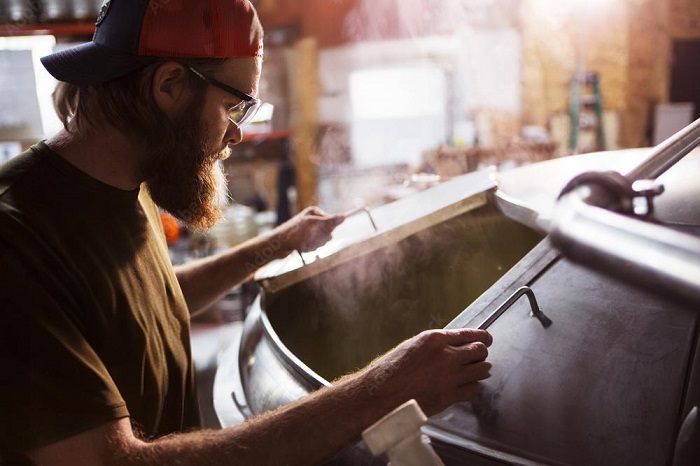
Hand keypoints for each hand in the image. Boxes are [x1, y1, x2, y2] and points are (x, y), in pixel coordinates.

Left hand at [272, 206, 344, 254]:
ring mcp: (310, 230)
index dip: (327, 230)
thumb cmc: (293, 233)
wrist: (276, 245)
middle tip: (309, 239)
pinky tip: (301, 247)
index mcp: (315, 212)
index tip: (319, 234)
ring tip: (303, 244)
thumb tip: (344, 216)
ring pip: (322, 241)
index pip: (331, 221)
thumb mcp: (312, 225)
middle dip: (320, 239)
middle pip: (328, 233)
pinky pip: (315, 245)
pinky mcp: (306, 238)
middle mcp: (313, 219)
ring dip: (314, 245)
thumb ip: (328, 222)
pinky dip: (310, 248)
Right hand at [361, 328, 491, 415]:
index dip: (481, 337)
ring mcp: (450, 376)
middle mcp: (445, 355)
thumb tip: (449, 346)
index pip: (469, 333)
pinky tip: (465, 388)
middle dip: (480, 353)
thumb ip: (432, 346)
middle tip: (478, 357)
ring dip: (480, 370)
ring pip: (482, 369)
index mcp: (434, 339)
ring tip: (474, 372)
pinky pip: (474, 390)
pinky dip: (472, 388)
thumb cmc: (387, 372)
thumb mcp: (410, 347)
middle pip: (480, 350)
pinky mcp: (449, 396)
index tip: (486, 339)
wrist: (378, 396)